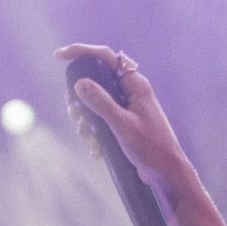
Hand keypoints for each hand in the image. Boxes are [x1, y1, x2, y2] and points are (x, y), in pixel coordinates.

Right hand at [54, 43, 190, 188]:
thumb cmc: (151, 148)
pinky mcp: (124, 122)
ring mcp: (127, 107)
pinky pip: (101, 120)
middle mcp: (131, 92)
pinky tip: (97, 149)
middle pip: (95, 81)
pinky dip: (94, 132)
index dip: (81, 52)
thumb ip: (102, 103)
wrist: (166, 173)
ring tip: (90, 140)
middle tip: (75, 114)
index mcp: (135, 85)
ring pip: (95, 104)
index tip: (59, 57)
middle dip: (80, 99)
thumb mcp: (122, 125)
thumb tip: (79, 83)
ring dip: (86, 122)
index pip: (105, 57)